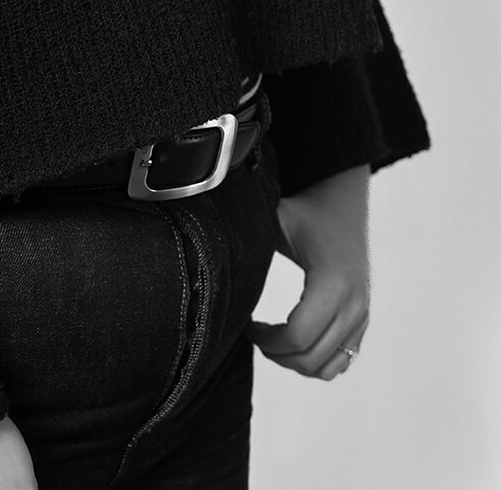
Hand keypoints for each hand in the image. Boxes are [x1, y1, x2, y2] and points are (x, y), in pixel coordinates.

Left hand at [250, 163, 369, 380]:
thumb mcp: (276, 220)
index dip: (266, 340)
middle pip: (310, 358)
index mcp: (332, 283)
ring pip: (327, 367)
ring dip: (295, 362)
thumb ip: (248, 235)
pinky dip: (317, 361)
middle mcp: (353, 305)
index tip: (247, 325)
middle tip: (255, 335)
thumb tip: (208, 247)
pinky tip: (294, 341)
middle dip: (276, 354)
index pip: (297, 336)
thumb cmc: (305, 212)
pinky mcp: (363, 320)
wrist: (342, 204)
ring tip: (273, 341)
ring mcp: (361, 315)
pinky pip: (342, 361)